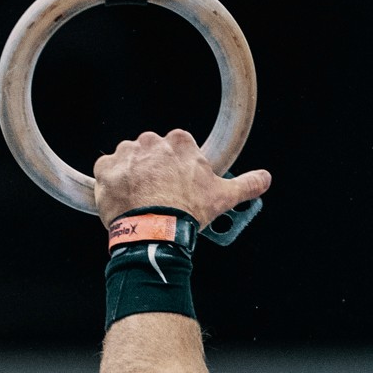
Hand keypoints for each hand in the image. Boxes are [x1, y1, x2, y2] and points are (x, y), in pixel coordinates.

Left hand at [93, 129, 270, 229]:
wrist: (155, 231)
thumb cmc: (188, 212)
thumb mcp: (223, 197)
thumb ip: (246, 184)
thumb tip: (266, 178)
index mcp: (179, 142)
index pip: (177, 147)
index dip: (178, 168)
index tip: (179, 185)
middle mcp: (151, 141)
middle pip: (152, 152)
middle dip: (154, 171)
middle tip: (160, 196)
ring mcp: (127, 153)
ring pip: (129, 160)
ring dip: (133, 176)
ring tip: (142, 202)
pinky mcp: (107, 168)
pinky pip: (107, 170)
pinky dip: (113, 183)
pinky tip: (125, 200)